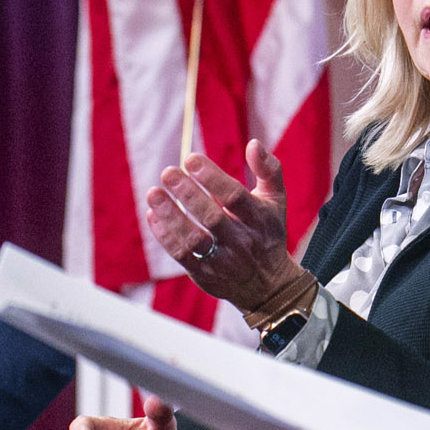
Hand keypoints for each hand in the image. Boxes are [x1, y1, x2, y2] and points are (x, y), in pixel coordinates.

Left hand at [146, 141, 302, 310]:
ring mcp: (222, 261)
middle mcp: (241, 241)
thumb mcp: (276, 201)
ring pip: (193, 239)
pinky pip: (181, 255)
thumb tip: (254, 144)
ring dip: (170, 215)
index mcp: (259, 219)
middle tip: (167, 172)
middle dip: (187, 193)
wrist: (268, 285)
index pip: (235, 197)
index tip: (190, 159)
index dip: (212, 177)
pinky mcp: (204, 275)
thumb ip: (269, 170)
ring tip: (153, 193)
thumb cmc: (267, 233)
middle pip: (212, 217)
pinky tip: (153, 214)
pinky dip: (164, 235)